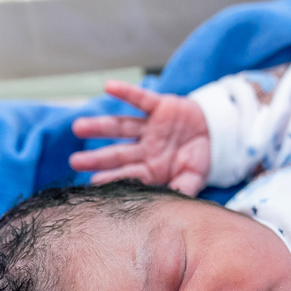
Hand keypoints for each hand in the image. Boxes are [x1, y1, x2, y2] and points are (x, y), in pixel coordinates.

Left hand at [70, 81, 210, 196]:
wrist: (216, 134)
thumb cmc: (198, 159)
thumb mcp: (194, 177)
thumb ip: (183, 190)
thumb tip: (175, 204)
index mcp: (150, 168)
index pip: (127, 175)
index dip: (112, 178)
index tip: (94, 182)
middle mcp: (145, 148)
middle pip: (117, 153)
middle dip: (96, 158)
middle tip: (74, 161)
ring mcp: (149, 127)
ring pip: (121, 126)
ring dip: (100, 127)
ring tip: (78, 127)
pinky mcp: (159, 107)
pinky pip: (141, 99)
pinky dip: (126, 92)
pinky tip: (109, 87)